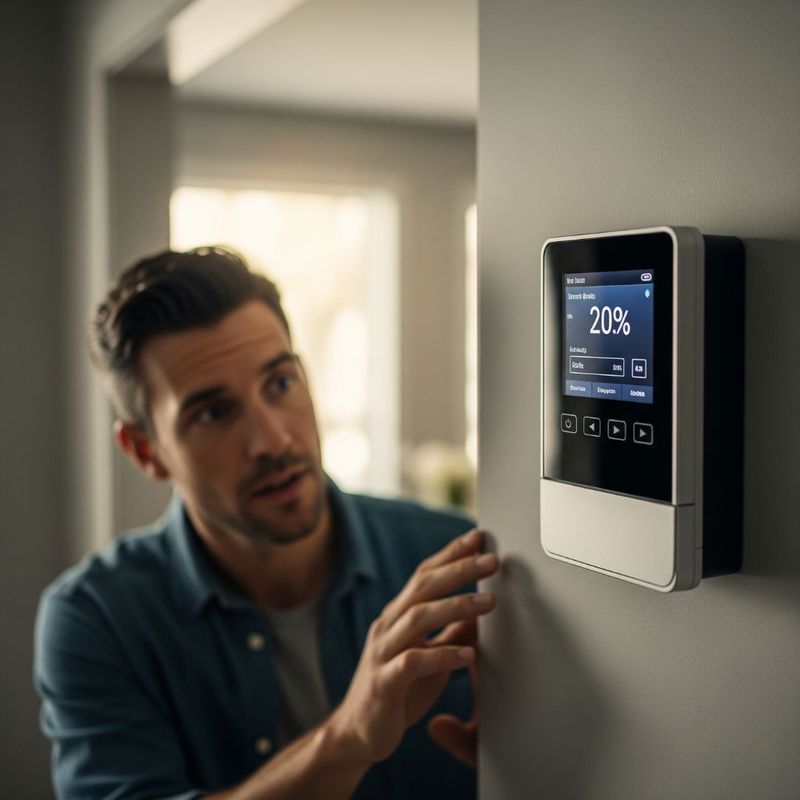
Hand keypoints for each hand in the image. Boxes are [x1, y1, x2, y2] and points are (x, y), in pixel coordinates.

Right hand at [326, 529, 498, 767]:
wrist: (357, 734)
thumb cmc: (398, 691)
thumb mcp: (431, 657)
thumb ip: (451, 632)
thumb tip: (480, 609)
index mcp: (398, 616)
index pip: (424, 575)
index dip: (451, 554)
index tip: (479, 537)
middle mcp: (388, 626)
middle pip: (423, 587)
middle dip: (459, 569)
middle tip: (493, 559)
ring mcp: (383, 653)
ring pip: (418, 618)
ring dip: (456, 606)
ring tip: (490, 602)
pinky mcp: (384, 683)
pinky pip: (413, 663)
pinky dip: (442, 656)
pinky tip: (468, 656)